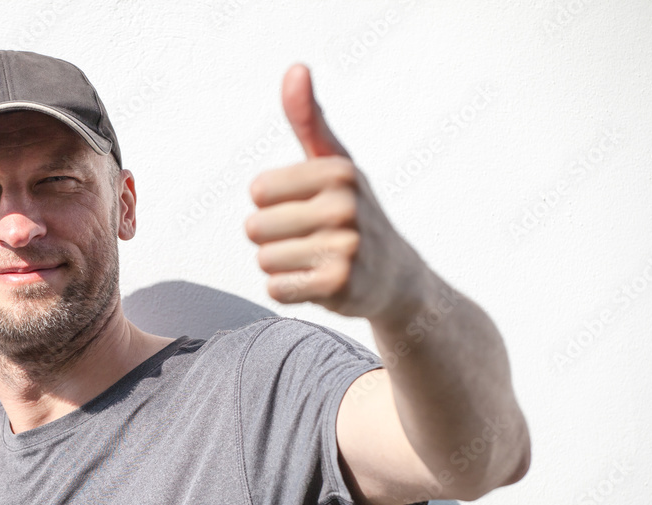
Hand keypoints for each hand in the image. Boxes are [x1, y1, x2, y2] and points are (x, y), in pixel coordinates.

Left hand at [245, 64, 426, 322]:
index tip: (305, 207)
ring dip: (281, 264)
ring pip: (264, 259)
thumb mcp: (334, 163)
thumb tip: (296, 68)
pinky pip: (276, 288)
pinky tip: (316, 281)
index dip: (272, 204)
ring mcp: (345, 247)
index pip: (257, 191)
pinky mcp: (338, 285)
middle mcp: (344, 206)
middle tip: (311, 239)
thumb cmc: (352, 212)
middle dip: (274, 238)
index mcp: (338, 171)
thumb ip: (308, 120)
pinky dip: (288, 289)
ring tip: (315, 259)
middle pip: (255, 227)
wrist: (395, 277)